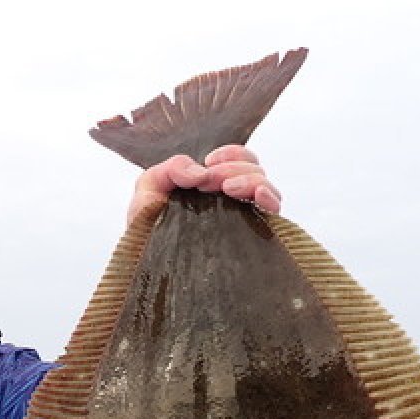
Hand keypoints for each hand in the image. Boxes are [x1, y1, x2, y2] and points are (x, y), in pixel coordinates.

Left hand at [126, 145, 280, 224]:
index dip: (231, 154)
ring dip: (250, 179)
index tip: (211, 162)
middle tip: (209, 182)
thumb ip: (170, 168)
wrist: (146, 264)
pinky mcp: (249, 238)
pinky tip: (258, 196)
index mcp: (210, 185)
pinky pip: (273, 213)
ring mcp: (240, 218)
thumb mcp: (148, 190)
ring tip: (228, 189)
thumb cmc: (146, 231)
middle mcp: (229, 200)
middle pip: (253, 169)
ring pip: (263, 186)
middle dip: (233, 168)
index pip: (238, 159)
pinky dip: (270, 198)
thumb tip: (201, 172)